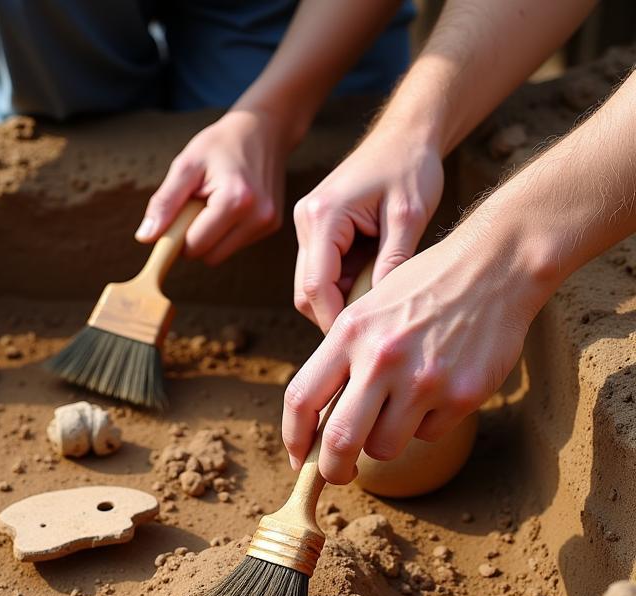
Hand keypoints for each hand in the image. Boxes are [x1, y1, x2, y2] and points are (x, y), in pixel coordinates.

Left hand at [135, 109, 286, 265]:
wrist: (263, 128)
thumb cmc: (220, 144)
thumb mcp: (186, 165)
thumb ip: (165, 202)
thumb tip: (145, 237)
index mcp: (236, 200)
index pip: (194, 247)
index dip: (178, 235)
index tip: (177, 214)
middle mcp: (258, 217)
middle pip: (209, 257)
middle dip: (195, 238)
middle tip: (197, 205)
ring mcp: (268, 224)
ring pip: (221, 255)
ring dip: (210, 236)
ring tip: (214, 202)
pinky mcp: (272, 226)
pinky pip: (235, 245)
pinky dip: (225, 232)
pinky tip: (229, 206)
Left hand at [282, 222, 545, 484]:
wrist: (495, 266)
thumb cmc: (423, 289)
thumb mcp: (368, 311)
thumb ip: (341, 360)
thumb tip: (316, 423)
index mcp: (350, 333)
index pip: (301, 398)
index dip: (293, 437)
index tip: (296, 457)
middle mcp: (382, 357)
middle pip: (339, 441)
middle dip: (333, 469)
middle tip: (337, 473)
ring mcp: (423, 379)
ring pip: (383, 447)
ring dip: (383, 443)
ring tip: (397, 412)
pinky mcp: (460, 395)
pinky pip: (427, 435)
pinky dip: (424, 426)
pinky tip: (436, 392)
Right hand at [293, 123, 444, 331]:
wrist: (405, 135)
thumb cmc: (411, 167)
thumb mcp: (409, 216)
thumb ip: (392, 262)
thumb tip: (377, 311)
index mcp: (323, 216)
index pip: (316, 286)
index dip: (334, 320)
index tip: (362, 338)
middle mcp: (305, 222)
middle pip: (306, 292)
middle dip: (335, 313)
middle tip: (373, 323)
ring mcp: (307, 227)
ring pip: (311, 286)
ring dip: (340, 299)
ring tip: (377, 297)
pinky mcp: (315, 231)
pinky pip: (322, 272)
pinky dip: (344, 285)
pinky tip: (372, 279)